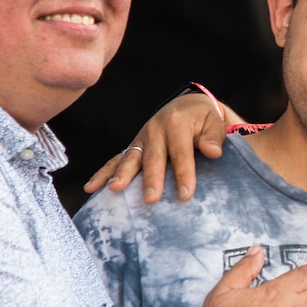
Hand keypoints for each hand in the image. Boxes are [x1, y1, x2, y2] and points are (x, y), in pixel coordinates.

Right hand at [83, 89, 234, 203]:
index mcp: (176, 123)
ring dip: (122, 175)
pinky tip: (91, 187)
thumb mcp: (214, 123)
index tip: (185, 196)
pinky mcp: (133, 147)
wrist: (186, 107)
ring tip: (115, 189)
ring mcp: (141, 139)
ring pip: (130, 158)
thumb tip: (212, 151)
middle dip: (151, 179)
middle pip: (153, 158)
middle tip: (150, 199)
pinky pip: (116, 160)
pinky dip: (104, 173)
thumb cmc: (203, 120)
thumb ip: (214, 137)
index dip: (183, 174)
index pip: (180, 153)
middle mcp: (154, 129)